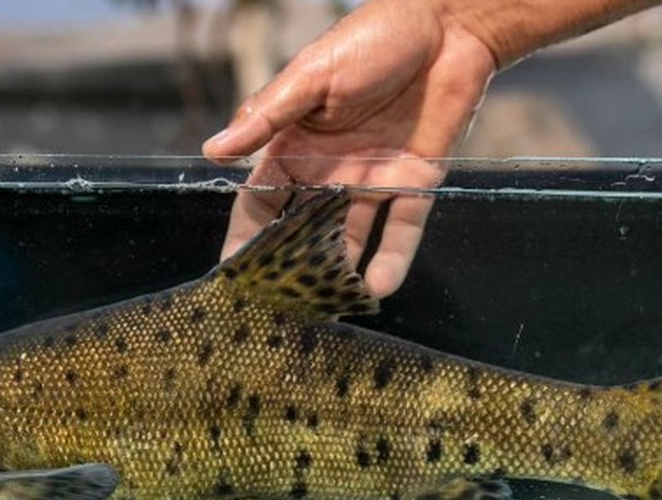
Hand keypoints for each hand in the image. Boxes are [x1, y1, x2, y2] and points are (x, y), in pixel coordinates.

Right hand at [203, 0, 497, 297]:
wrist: (448, 25)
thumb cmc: (372, 37)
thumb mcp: (311, 75)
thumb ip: (268, 117)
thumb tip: (214, 152)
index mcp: (296, 145)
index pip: (262, 203)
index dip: (246, 238)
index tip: (232, 277)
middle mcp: (331, 171)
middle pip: (302, 232)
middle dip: (290, 269)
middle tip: (277, 310)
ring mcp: (373, 181)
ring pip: (349, 240)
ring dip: (338, 275)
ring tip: (325, 310)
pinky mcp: (416, 183)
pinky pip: (401, 230)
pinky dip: (392, 260)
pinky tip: (379, 289)